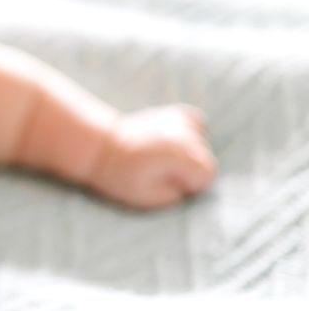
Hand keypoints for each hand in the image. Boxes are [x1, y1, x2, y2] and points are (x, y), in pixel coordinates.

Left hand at [89, 105, 217, 208]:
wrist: (103, 150)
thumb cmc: (123, 177)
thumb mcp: (148, 198)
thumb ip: (177, 194)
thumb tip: (193, 185)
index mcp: (178, 155)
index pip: (207, 173)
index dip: (191, 184)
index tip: (170, 182)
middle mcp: (182, 134)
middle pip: (205, 158)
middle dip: (188, 169)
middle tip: (160, 171)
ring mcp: (179, 120)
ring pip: (202, 142)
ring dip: (188, 152)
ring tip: (163, 157)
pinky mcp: (175, 113)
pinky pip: (196, 124)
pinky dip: (189, 134)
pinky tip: (171, 143)